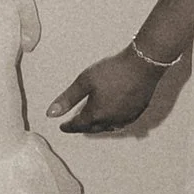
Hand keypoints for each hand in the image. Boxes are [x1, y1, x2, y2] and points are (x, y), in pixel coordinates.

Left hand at [49, 47, 163, 134]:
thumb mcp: (85, 81)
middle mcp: (111, 121)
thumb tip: (51, 113)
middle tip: (76, 124)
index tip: (63, 127)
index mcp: (96, 115)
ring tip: (93, 121)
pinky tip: (113, 116)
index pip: (78, 125)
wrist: (142, 65)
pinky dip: (113, 122)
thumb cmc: (114, 71)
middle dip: (82, 127)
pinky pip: (121, 123)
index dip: (68, 126)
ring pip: (108, 127)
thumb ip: (67, 98)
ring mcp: (126, 118)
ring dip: (98, 126)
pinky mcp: (137, 112)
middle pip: (93, 128)